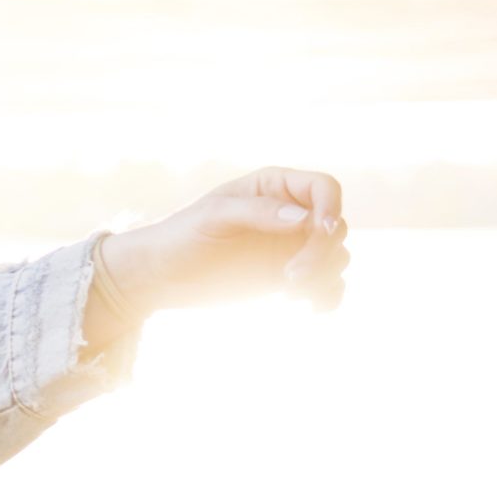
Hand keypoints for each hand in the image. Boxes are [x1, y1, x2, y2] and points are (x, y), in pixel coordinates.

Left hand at [102, 165, 349, 316]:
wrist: (160, 276)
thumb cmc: (180, 236)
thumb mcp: (213, 217)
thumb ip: (257, 212)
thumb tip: (304, 219)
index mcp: (274, 187)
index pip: (325, 188)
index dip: (331, 209)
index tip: (320, 232)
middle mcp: (290, 214)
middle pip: (335, 227)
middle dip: (322, 252)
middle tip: (289, 276)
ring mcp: (291, 247)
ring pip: (336, 257)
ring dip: (324, 276)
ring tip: (288, 291)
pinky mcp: (289, 277)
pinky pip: (327, 284)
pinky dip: (328, 295)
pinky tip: (311, 308)